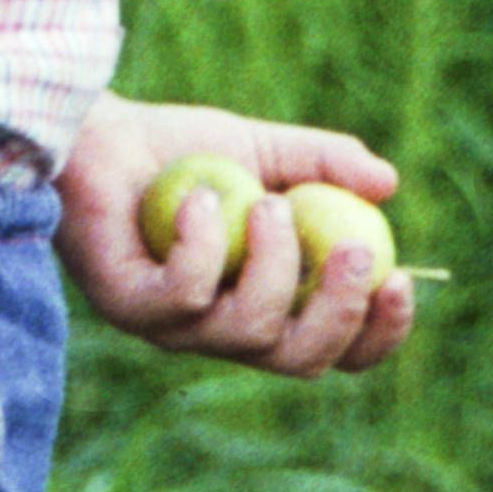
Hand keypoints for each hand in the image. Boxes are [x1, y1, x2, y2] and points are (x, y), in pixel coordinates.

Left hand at [54, 91, 417, 378]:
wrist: (92, 131)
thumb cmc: (176, 148)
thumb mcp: (263, 149)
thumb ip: (324, 163)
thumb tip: (388, 183)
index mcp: (267, 306)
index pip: (336, 350)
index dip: (375, 333)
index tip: (400, 280)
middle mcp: (222, 330)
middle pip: (302, 360)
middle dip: (339, 312)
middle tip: (350, 249)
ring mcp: (172, 328)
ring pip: (249, 331)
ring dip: (274, 265)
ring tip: (265, 203)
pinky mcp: (126, 307)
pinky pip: (185, 298)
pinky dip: (206, 248)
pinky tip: (202, 200)